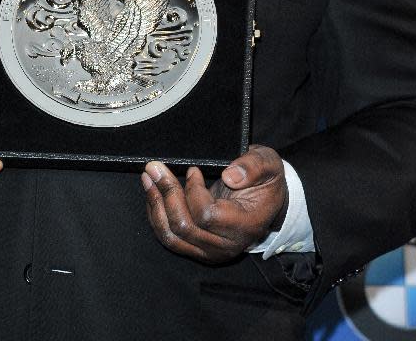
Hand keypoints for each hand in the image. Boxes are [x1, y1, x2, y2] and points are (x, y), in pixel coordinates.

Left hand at [141, 145, 287, 262]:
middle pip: (184, 226)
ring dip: (155, 205)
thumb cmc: (265, 180)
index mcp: (245, 226)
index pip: (206, 215)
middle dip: (165, 193)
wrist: (265, 200)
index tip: (193, 170)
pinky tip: (153, 193)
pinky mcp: (196, 249)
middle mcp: (225, 245)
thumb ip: (253, 167)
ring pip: (171, 235)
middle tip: (154, 167)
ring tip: (148, 178)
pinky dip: (156, 215)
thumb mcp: (268, 164)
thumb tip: (230, 175)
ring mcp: (209, 251)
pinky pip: (169, 237)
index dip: (193, 191)